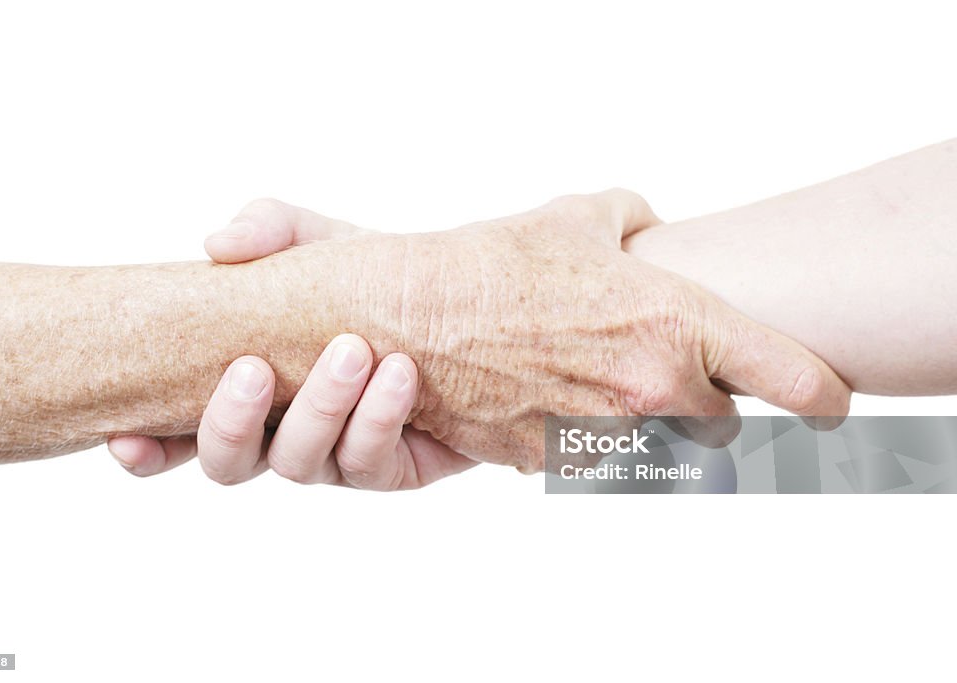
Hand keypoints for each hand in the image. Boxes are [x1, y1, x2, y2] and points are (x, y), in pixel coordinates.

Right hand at [108, 201, 475, 489]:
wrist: (457, 306)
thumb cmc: (367, 278)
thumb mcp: (319, 243)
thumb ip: (269, 232)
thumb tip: (216, 242)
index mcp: (246, 389)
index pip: (178, 433)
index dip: (148, 449)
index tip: (125, 436)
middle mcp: (279, 432)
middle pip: (228, 461)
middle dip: (233, 421)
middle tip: (255, 367)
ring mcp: (332, 456)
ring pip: (299, 464)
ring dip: (320, 407)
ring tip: (353, 350)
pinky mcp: (389, 468)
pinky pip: (370, 462)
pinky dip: (379, 417)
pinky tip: (400, 375)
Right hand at [309, 188, 850, 471]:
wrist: (410, 315)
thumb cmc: (491, 262)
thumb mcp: (573, 219)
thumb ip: (630, 218)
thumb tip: (647, 226)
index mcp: (674, 323)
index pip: (794, 378)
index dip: (822, 394)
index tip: (828, 400)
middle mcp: (650, 389)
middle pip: (723, 426)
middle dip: (703, 404)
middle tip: (667, 372)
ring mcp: (603, 433)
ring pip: (656, 449)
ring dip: (640, 424)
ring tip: (590, 378)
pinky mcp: (553, 459)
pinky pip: (594, 456)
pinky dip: (584, 435)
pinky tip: (547, 394)